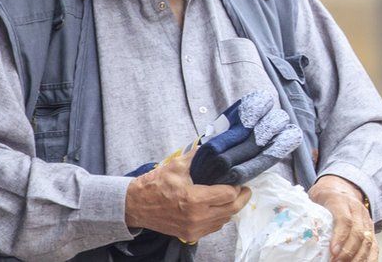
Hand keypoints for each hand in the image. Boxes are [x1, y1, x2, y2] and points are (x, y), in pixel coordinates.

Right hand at [124, 145, 251, 242]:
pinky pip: (213, 228)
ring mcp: (194, 229)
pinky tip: (217, 207)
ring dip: (230, 208)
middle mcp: (197, 217)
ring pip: (224, 220)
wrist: (136, 205)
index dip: (236, 186)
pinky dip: (219, 217)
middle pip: (231, 209)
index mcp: (194, 199)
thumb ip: (196, 156)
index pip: (228, 194)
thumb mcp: (175, 166)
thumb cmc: (154, 185)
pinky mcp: (190, 235)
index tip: (238, 179)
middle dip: (241, 198)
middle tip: (245, 189)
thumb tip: (211, 146)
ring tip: (231, 197)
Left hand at [309, 175, 376, 261]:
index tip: (333, 251)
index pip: (344, 219)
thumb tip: (297, 230)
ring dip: (357, 257)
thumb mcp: (313, 199)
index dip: (340, 237)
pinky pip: (374, 246)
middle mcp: (357, 209)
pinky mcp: (371, 229)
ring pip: (368, 241)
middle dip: (348, 252)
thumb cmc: (323, 196)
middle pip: (358, 233)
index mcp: (340, 200)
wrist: (342, 187)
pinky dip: (369, 259)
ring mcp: (366, 220)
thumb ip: (309, 212)